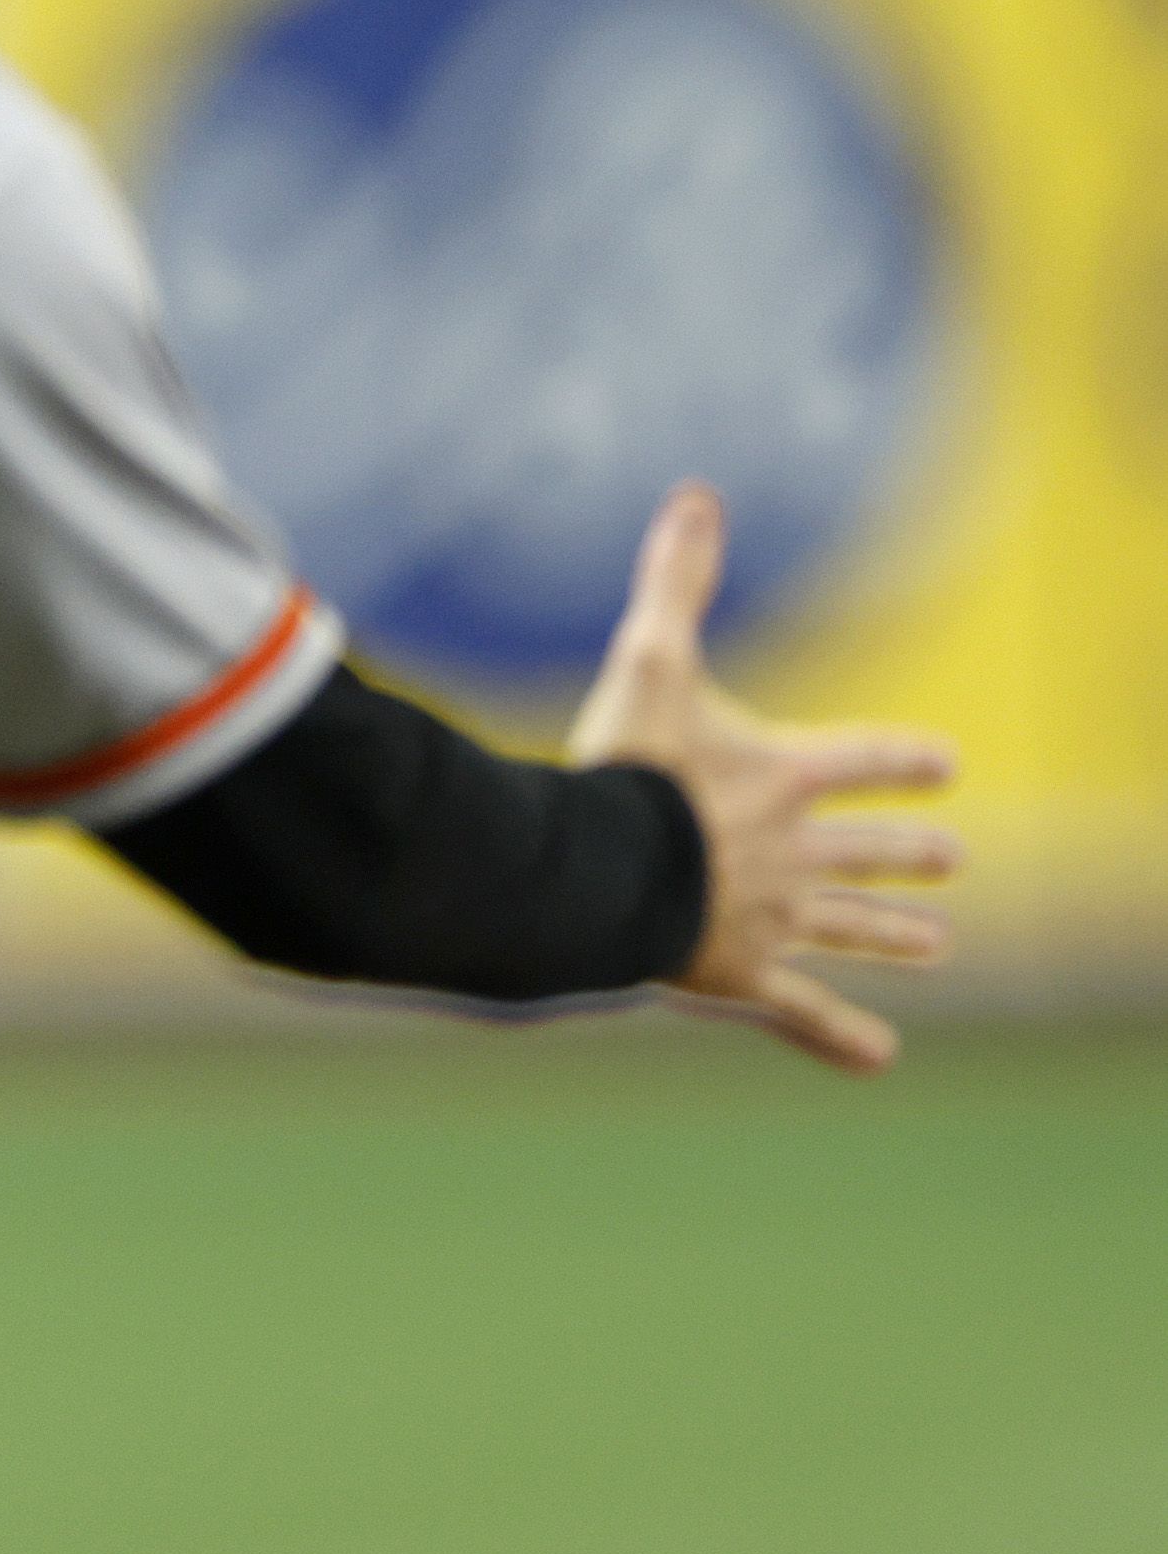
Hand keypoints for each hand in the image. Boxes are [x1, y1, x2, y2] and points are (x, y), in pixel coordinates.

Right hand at [567, 483, 961, 1073]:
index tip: (947, 765)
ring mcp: (773, 915)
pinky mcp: (741, 971)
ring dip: (894, 935)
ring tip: (937, 944)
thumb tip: (698, 494)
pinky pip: (801, 1011)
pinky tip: (880, 1059)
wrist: (599, 866)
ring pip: (851, 928)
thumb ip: (675, 583)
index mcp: (784, 773)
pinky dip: (838, 1035)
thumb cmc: (625, 764)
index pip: (868, 760)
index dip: (908, 760)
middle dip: (913, 855)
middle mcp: (794, 848)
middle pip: (870, 850)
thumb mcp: (650, 661)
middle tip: (954, 860)